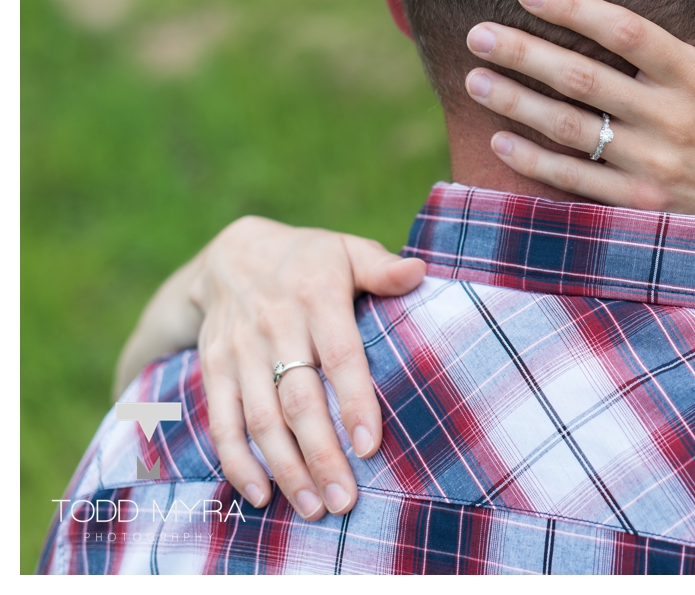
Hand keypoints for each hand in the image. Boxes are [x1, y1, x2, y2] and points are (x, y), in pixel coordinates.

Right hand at [186, 217, 424, 518]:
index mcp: (316, 295)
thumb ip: (382, 267)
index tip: (369, 447)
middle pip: (298, 399)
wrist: (232, 256)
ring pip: (260, 419)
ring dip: (284, 468)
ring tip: (313, 508)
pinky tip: (260, 494)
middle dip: (321, 454)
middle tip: (344, 499)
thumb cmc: (310, 260)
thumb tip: (419, 271)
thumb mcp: (347, 249)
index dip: (353, 402)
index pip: (338, 356)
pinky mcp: (214, 370)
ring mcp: (240, 351)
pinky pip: (222, 421)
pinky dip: (236, 461)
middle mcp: (274, 325)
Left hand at [462, 0, 694, 319]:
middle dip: (524, 53)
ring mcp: (653, 165)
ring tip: (473, 79)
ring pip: (569, 130)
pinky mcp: (641, 201)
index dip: (576, 8)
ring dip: (517, 103)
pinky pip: (576, 180)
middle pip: (583, 79)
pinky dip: (534, 162)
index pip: (627, 32)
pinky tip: (500, 140)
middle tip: (476, 32)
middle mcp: (672, 120)